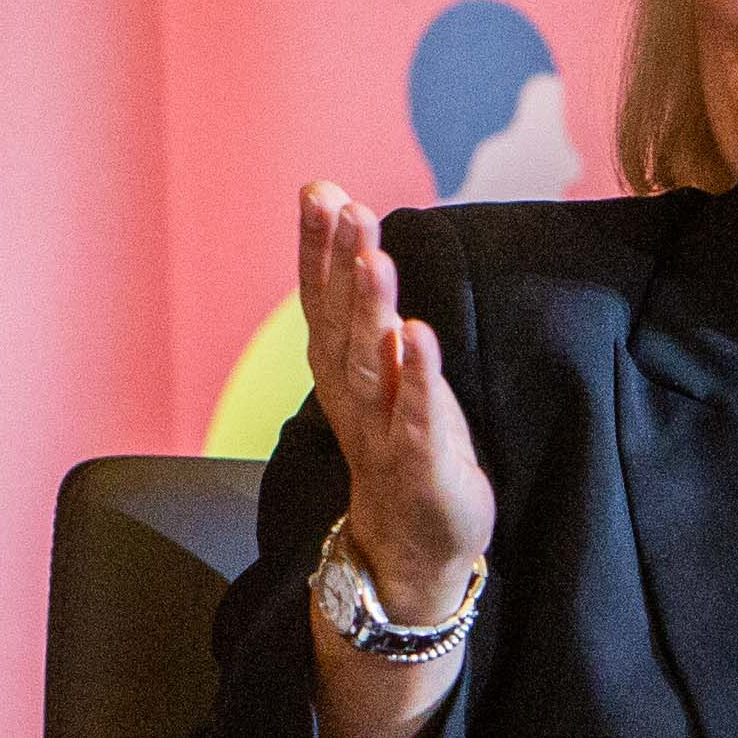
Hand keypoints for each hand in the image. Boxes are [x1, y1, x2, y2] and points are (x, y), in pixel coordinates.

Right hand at [295, 181, 491, 602]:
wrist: (411, 546)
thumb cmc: (400, 439)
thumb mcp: (376, 364)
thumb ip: (358, 296)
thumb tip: (344, 214)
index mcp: (337, 369)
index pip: (318, 298)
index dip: (316, 246)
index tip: (319, 192)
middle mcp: (350, 396)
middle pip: (340, 324)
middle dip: (341, 265)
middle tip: (348, 210)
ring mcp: (382, 431)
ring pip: (370, 363)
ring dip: (370, 309)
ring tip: (374, 259)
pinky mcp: (421, 466)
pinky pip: (414, 415)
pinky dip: (413, 377)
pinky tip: (416, 334)